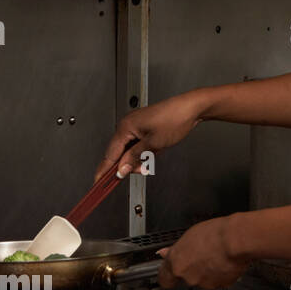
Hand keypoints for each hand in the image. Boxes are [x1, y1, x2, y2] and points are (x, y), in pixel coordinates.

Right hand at [94, 89, 208, 181]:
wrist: (191, 108)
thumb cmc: (175, 119)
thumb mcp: (153, 144)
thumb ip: (134, 158)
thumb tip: (121, 169)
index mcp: (125, 127)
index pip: (110, 153)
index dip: (104, 169)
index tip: (99, 181)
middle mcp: (127, 124)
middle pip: (120, 152)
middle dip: (130, 164)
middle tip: (141, 170)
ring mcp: (136, 124)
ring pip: (131, 149)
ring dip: (140, 158)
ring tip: (153, 157)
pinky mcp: (145, 126)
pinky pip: (139, 143)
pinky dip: (145, 151)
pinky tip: (155, 151)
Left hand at [157, 216, 249, 289]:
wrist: (237, 240)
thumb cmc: (216, 233)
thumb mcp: (190, 235)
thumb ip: (176, 249)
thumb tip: (165, 253)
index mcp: (176, 263)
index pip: (164, 279)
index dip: (168, 275)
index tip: (171, 271)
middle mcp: (188, 276)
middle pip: (186, 277)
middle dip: (193, 269)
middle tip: (201, 255)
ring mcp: (205, 282)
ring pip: (203, 279)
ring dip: (208, 271)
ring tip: (216, 255)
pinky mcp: (221, 285)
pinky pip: (219, 280)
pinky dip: (221, 273)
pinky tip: (225, 260)